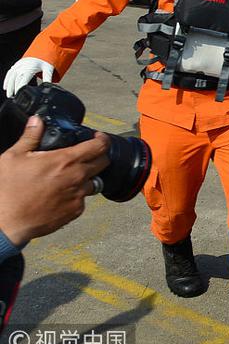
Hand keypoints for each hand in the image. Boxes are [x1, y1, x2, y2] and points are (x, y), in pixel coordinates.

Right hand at [0, 117, 109, 246]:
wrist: (6, 222)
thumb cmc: (8, 190)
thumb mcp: (14, 157)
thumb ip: (30, 137)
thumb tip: (37, 121)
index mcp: (66, 161)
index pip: (99, 146)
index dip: (102, 139)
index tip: (98, 137)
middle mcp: (77, 177)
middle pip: (103, 162)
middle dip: (98, 156)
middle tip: (86, 155)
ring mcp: (78, 196)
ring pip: (94, 182)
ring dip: (87, 177)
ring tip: (70, 177)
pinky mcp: (75, 211)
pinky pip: (83, 199)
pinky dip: (76, 195)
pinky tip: (61, 194)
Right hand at [3, 58, 54, 97]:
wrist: (44, 48)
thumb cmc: (46, 59)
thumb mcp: (49, 69)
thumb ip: (48, 78)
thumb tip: (48, 87)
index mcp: (29, 68)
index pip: (23, 80)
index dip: (20, 88)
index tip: (19, 95)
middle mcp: (22, 66)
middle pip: (15, 80)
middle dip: (13, 89)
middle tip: (12, 98)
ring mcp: (19, 65)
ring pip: (11, 76)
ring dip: (8, 85)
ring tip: (9, 94)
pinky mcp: (17, 64)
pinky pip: (10, 72)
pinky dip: (7, 79)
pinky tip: (6, 85)